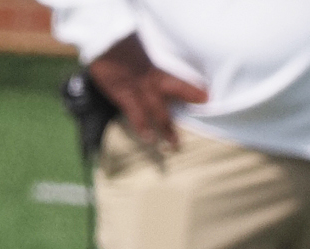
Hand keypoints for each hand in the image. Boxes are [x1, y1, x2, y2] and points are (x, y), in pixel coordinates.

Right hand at [88, 34, 205, 149]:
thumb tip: (139, 71)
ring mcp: (139, 87)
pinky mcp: (125, 94)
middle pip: (175, 86)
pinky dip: (143, 126)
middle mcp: (150, 77)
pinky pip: (136, 113)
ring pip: (158, 108)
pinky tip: (149, 139)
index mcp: (152, 66)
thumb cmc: (113, 46)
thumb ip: (137, 63)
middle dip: (189, 95)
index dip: (191, 85)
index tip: (206, 94)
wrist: (103, 44)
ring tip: (173, 144)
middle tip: (205, 104)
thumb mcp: (129, 51)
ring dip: (166, 127)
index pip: (175, 76)